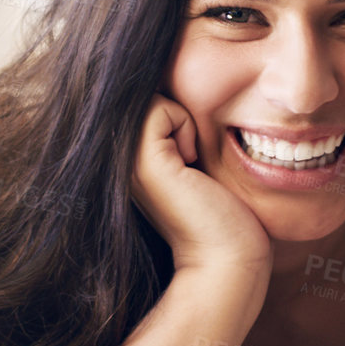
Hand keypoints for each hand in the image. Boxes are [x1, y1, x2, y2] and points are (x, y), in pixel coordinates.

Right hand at [128, 94, 270, 277]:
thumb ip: (176, 131)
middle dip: (174, 109)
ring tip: (191, 158)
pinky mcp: (142, 163)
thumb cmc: (222, 215)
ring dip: (180, 116)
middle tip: (193, 153)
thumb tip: (175, 86)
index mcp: (127, 161)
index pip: (140, 100)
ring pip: (147, 97)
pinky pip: (159, 108)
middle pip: (140, 95)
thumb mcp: (194, 161)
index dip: (171, 110)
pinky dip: (184, 122)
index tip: (191, 151)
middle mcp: (118, 162)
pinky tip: (191, 162)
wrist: (227, 258)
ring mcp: (124, 162)